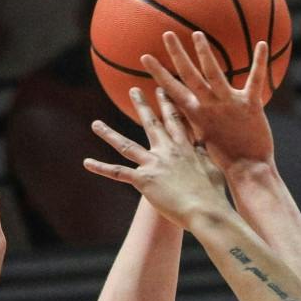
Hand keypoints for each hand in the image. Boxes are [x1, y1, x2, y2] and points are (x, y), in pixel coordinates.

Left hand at [83, 84, 230, 225]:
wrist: (206, 210)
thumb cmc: (213, 195)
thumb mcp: (212, 170)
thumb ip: (203, 157)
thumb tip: (201, 148)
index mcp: (186, 148)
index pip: (177, 120)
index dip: (169, 103)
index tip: (164, 90)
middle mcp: (168, 151)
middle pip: (152, 123)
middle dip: (142, 105)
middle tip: (134, 90)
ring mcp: (154, 164)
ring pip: (126, 145)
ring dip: (109, 134)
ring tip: (95, 124)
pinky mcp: (144, 180)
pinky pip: (118, 173)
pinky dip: (101, 168)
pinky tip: (86, 162)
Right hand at [147, 31, 274, 168]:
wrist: (248, 169)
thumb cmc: (226, 156)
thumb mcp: (203, 136)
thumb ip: (193, 120)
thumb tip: (182, 111)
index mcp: (196, 114)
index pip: (172, 90)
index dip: (159, 73)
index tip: (145, 57)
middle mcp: (209, 106)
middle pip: (189, 76)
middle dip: (177, 54)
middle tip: (168, 33)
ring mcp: (229, 104)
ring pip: (214, 73)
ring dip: (205, 53)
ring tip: (197, 34)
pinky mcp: (250, 105)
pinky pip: (255, 79)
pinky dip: (259, 62)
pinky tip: (262, 44)